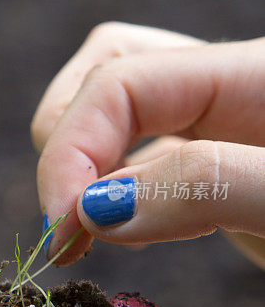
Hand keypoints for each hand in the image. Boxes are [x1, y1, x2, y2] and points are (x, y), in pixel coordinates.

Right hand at [30, 22, 264, 263]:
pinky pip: (149, 160)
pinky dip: (119, 195)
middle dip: (70, 154)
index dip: (71, 151)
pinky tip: (130, 231)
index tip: (60, 230)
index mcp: (248, 73)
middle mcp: (226, 89)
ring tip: (94, 233)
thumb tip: (98, 209)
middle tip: (68, 231)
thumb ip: (205, 184)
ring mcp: (224, 128)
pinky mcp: (223, 168)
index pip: (120, 80)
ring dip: (88, 173)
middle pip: (105, 81)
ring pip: (122, 120)